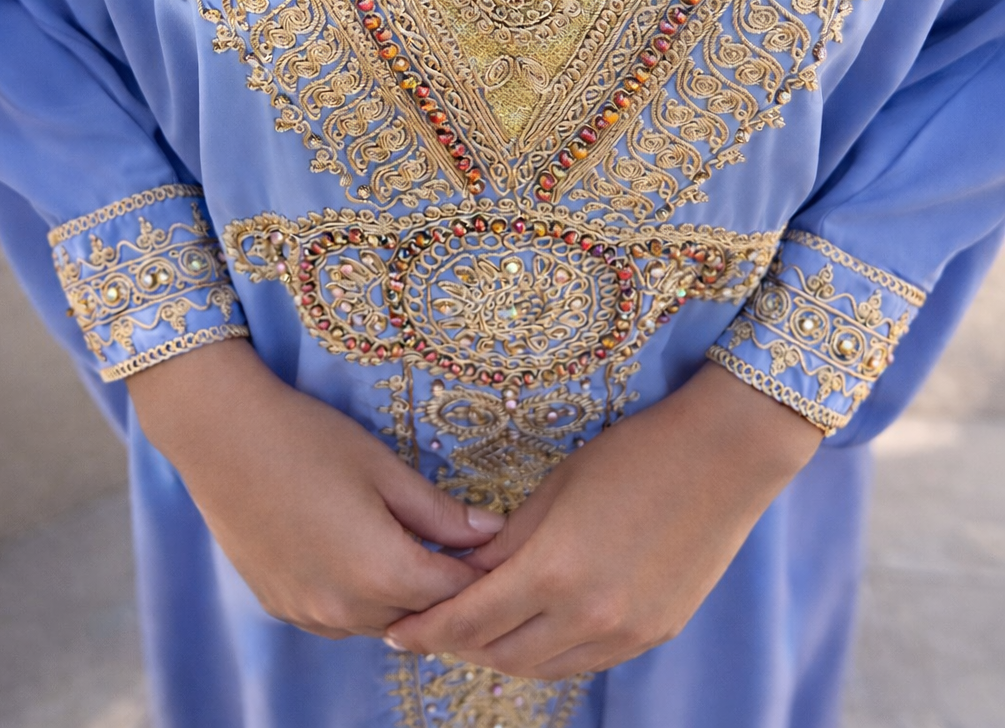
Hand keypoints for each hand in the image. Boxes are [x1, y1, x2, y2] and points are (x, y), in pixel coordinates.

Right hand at [127, 338, 503, 637]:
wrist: (222, 437)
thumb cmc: (308, 439)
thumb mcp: (384, 468)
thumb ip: (440, 512)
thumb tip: (492, 533)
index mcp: (381, 569)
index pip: (454, 592)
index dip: (481, 572)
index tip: (499, 550)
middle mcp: (345, 607)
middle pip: (419, 616)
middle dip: (446, 590)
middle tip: (463, 549)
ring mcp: (309, 613)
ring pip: (379, 623)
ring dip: (404, 598)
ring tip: (416, 550)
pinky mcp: (282, 607)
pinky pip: (340, 619)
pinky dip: (363, 599)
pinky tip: (364, 557)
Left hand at [385, 362, 821, 676]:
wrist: (723, 456)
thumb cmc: (634, 453)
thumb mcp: (557, 485)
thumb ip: (509, 540)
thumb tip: (469, 574)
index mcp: (554, 569)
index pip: (470, 619)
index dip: (429, 629)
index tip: (398, 632)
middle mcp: (589, 614)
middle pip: (502, 655)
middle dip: (460, 646)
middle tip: (432, 630)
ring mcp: (626, 631)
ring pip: (544, 668)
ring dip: (504, 655)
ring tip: (479, 634)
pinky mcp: (655, 633)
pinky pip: (586, 661)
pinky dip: (551, 654)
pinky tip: (537, 630)